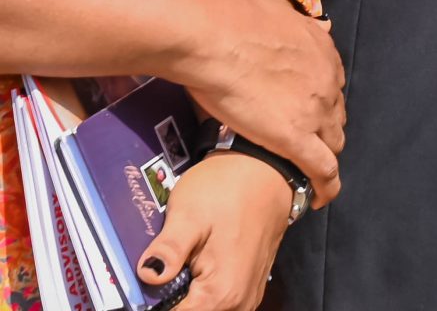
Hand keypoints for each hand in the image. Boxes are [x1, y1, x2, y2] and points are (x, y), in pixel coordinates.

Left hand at [138, 152, 292, 310]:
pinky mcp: (249, 284)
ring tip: (170, 273)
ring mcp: (247, 295)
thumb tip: (146, 276)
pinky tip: (187, 272)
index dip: (153, 306)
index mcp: (223, 292)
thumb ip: (169, 250)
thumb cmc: (228, 188)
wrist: (267, 168)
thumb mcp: (190, 214)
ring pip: (206, 309)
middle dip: (168, 300)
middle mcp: (240, 302)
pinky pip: (219, 302)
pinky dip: (199, 293)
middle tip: (155, 279)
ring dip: (183, 296)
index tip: (141, 292)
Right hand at [172, 0, 343, 206]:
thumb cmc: (235, 20)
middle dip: (323, 129)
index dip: (318, 101)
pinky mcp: (296, 139)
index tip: (305, 111)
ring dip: (323, 156)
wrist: (215, 38)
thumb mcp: (278, 12)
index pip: (330, 86)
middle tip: (303, 142)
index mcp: (323, 55)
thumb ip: (297, 23)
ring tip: (307, 172)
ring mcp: (315, 113)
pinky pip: (322, 169)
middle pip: (335, 116)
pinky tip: (320, 198)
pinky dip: (325, 186)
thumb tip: (306, 23)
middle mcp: (328, 84)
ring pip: (332, 144)